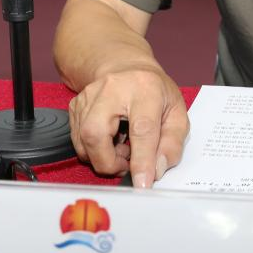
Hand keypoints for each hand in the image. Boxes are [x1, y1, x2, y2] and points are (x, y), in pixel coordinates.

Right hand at [67, 62, 188, 187]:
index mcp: (145, 89)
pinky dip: (93, 149)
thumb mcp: (176, 112)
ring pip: (83, 141)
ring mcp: (89, 96)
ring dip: (102, 157)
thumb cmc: (154, 91)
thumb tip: (158, 169)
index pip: (142, 129)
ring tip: (122, 148)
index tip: (143, 184)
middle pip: (97, 134)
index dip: (142, 160)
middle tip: (126, 164)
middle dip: (109, 162)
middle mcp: (112, 89)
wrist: (127, 68)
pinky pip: (77, 139)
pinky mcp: (75, 105)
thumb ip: (172, 142)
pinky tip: (110, 140)